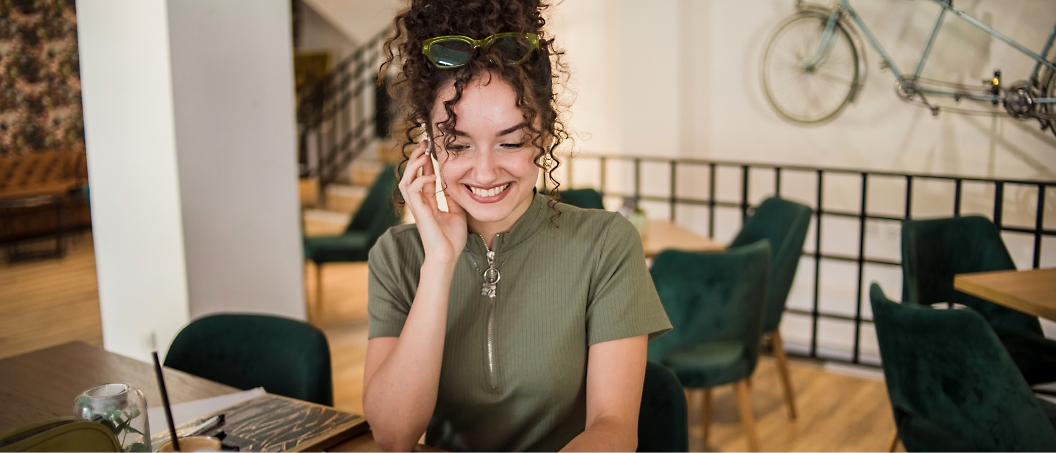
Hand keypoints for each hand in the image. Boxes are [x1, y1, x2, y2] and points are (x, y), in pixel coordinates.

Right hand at [399, 141, 467, 264]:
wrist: (448, 257)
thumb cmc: (451, 239)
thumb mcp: (456, 212)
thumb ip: (452, 198)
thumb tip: (453, 183)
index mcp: (428, 202)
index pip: (423, 177)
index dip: (426, 163)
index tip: (432, 149)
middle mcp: (420, 203)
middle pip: (410, 175)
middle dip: (416, 158)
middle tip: (424, 144)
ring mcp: (417, 207)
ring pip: (406, 180)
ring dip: (413, 166)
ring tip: (423, 154)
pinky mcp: (419, 212)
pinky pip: (412, 190)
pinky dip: (419, 180)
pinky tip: (431, 177)